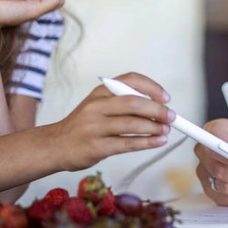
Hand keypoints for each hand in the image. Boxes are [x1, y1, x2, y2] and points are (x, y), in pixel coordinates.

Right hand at [50, 72, 174, 171]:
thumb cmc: (82, 125)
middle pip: (134, 103)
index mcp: (100, 92)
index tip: (166, 98)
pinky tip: (158, 142)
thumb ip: (121, 101)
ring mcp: (95, 127)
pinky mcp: (97, 147)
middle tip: (172, 117)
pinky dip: (147, 142)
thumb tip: (156, 106)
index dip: (152, 88)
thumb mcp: (97, 105)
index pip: (130, 80)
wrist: (55, 145)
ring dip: (154, 128)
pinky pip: (127, 143)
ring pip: (132, 124)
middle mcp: (97, 106)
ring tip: (166, 130)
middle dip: (158, 110)